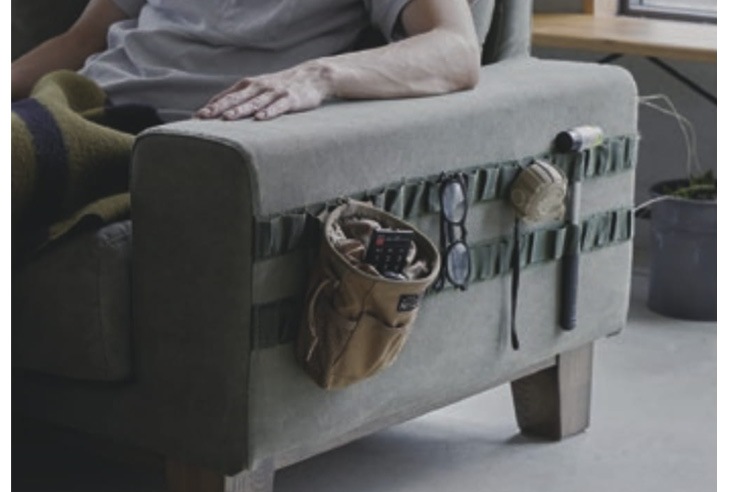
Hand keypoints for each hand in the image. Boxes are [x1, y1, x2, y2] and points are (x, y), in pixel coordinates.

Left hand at [195, 60, 334, 120]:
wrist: (312, 77)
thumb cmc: (282, 86)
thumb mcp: (260, 88)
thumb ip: (242, 98)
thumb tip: (219, 110)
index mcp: (249, 85)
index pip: (226, 97)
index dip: (211, 107)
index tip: (197, 117)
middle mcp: (258, 87)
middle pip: (236, 99)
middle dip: (218, 109)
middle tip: (203, 118)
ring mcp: (274, 92)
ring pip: (254, 103)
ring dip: (240, 110)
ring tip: (227, 118)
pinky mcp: (290, 99)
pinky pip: (278, 107)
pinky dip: (269, 112)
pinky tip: (260, 118)